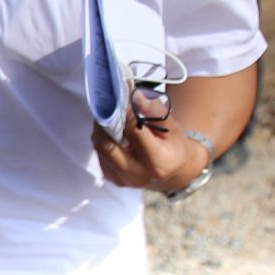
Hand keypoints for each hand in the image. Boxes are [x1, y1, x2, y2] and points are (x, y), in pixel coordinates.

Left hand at [92, 100, 211, 190]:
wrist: (175, 171)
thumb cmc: (174, 146)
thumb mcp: (173, 127)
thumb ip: (155, 112)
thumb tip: (135, 97)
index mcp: (158, 163)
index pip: (135, 132)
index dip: (124, 112)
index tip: (119, 95)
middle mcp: (138, 175)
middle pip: (107, 145)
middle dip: (103, 120)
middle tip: (104, 101)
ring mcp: (122, 179)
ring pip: (100, 148)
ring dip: (100, 128)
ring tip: (105, 110)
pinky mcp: (112, 178)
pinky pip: (99, 154)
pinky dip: (102, 138)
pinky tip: (108, 127)